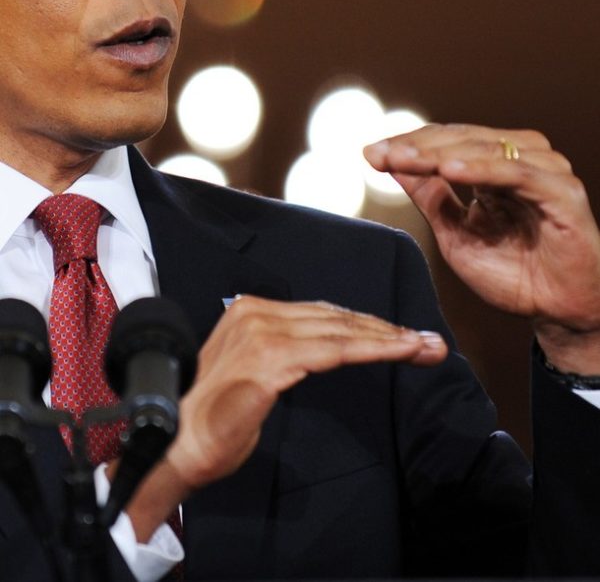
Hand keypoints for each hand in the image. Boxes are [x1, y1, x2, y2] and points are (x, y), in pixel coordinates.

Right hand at [167, 295, 445, 488]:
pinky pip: (335, 351)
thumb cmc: (213, 419)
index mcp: (251, 311)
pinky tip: (400, 353)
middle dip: (387, 329)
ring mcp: (262, 333)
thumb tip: (320, 350)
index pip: (322, 314)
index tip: (402, 336)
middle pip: (337, 318)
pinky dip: (373, 351)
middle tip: (428, 341)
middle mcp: (256, 312)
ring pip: (342, 331)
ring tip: (426, 347)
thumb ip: (286, 354)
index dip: (366, 324)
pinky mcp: (271, 359)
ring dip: (390, 339)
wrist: (173, 445)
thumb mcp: (254, 373)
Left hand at [364, 124, 599, 369]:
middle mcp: (520, 160)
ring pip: (486, 149)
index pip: (446, 142)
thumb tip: (393, 163)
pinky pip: (518, 174)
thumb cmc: (514, 273)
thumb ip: (430, 196)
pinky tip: (452, 171)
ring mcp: (543, 173)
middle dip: (416, 146)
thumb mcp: (455, 233)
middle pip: (461, 139)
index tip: (370, 154)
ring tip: (404, 157)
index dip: (408, 145)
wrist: (558, 311)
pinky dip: (484, 170)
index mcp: (494, 166)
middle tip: (380, 154)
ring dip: (441, 153)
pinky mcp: (562, 193)